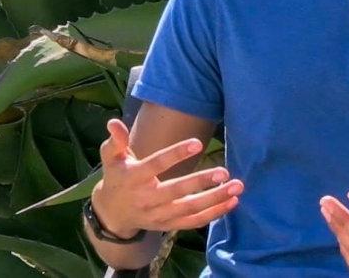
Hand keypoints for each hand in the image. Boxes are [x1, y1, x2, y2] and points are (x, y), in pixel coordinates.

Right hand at [92, 118, 241, 238]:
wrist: (112, 214)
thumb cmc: (117, 177)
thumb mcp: (111, 158)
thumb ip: (115, 141)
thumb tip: (113, 122)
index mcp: (133, 178)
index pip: (156, 165)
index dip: (176, 154)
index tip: (198, 143)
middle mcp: (147, 199)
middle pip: (176, 191)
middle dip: (201, 182)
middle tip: (224, 172)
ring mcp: (158, 215)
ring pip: (190, 209)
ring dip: (215, 199)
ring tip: (237, 187)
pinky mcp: (168, 226)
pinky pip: (194, 222)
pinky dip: (214, 214)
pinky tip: (232, 202)